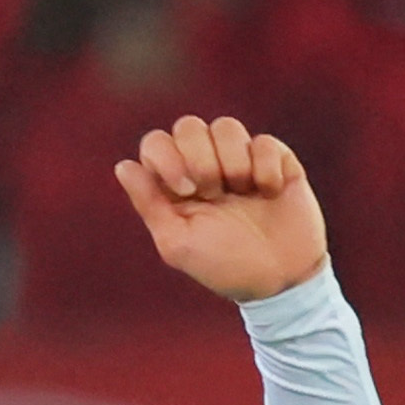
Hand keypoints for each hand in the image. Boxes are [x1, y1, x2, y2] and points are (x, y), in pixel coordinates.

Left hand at [113, 118, 329, 302]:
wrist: (280, 278)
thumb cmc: (223, 265)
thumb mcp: (178, 242)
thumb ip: (149, 203)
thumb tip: (123, 166)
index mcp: (174, 183)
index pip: (155, 143)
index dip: (167, 158)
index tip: (186, 191)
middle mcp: (204, 164)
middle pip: (188, 126)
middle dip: (200, 160)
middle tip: (214, 193)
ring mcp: (239, 158)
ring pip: (225, 126)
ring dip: (233, 163)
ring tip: (244, 193)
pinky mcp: (274, 158)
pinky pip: (264, 141)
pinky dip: (265, 169)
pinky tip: (270, 193)